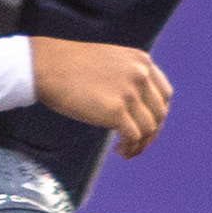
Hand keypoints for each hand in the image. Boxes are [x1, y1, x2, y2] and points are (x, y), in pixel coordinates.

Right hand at [29, 37, 172, 158]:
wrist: (47, 65)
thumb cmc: (69, 65)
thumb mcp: (109, 61)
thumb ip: (126, 77)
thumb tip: (132, 105)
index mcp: (142, 61)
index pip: (164, 94)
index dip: (157, 114)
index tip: (146, 126)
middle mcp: (142, 75)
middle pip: (159, 113)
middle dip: (151, 133)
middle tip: (137, 144)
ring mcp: (130, 93)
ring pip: (149, 128)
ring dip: (141, 144)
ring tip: (126, 151)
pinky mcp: (116, 111)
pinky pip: (134, 136)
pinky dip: (131, 148)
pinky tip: (119, 151)